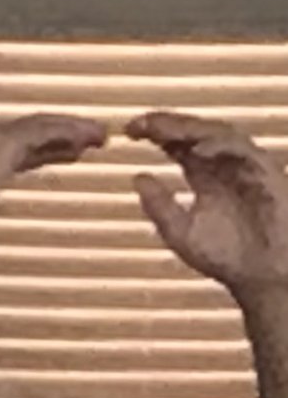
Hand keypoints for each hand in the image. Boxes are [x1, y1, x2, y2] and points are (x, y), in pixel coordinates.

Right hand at [0, 115, 106, 253]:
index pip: (9, 151)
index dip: (40, 151)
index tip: (65, 154)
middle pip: (24, 135)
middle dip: (58, 137)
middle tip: (87, 141)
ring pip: (36, 127)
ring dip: (69, 130)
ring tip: (97, 135)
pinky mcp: (0, 142)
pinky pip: (40, 130)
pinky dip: (66, 131)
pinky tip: (87, 137)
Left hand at [134, 113, 287, 301]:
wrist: (262, 275)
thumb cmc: (228, 256)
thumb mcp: (180, 232)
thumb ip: (159, 206)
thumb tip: (137, 177)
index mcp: (205, 177)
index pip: (179, 146)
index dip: (156, 134)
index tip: (130, 129)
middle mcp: (225, 167)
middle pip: (197, 134)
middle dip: (169, 124)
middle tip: (141, 122)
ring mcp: (246, 166)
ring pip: (220, 134)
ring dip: (191, 129)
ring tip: (164, 128)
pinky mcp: (266, 172)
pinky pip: (245, 151)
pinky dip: (222, 146)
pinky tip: (198, 147)